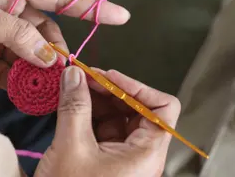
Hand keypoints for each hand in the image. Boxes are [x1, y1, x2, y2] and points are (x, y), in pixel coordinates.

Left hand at [0, 0, 129, 88]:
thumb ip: (19, 34)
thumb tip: (49, 58)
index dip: (91, 8)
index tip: (120, 16)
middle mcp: (12, 12)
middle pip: (46, 34)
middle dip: (57, 53)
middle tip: (67, 73)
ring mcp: (0, 37)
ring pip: (30, 57)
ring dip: (40, 73)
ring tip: (51, 90)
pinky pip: (9, 72)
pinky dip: (19, 84)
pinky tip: (29, 95)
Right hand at [34, 66, 180, 176]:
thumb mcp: (70, 148)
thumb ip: (74, 106)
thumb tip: (74, 74)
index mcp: (147, 153)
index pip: (164, 108)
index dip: (139, 88)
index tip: (109, 77)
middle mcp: (142, 154)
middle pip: (138, 109)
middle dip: (111, 90)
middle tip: (83, 78)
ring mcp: (125, 157)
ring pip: (120, 118)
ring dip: (98, 100)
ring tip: (74, 89)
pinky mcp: (108, 159)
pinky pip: (105, 129)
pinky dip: (90, 115)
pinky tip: (72, 105)